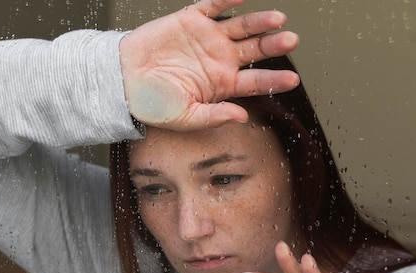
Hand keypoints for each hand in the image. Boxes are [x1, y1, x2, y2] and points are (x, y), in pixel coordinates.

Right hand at [119, 0, 299, 130]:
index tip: (292, 80)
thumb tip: (242, 116)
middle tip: (289, 40)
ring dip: (259, 22)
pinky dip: (228, 0)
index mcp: (222, 85)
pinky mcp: (192, 20)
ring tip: (277, 19)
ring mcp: (208, 38)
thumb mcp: (184, 117)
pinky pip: (214, 6)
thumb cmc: (152, 103)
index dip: (274, 80)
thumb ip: (213, 117)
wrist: (123, 81)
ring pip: (242, 27)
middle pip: (255, 50)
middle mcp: (220, 60)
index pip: (255, 82)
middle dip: (273, 45)